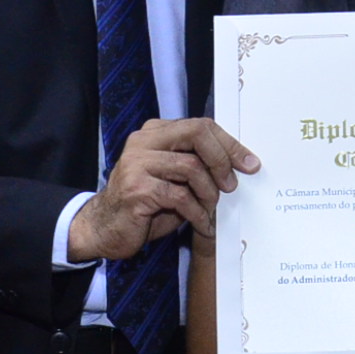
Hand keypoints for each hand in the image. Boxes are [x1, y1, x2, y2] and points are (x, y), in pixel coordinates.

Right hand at [66, 117, 258, 262]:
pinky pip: (180, 197)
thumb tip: (238, 163)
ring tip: (211, 210)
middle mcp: (143, 142)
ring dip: (209, 193)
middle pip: (196, 134)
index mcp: (154, 133)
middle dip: (222, 160)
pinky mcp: (136, 189)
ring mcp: (137, 164)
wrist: (105, 228)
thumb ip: (196, 164)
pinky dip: (198, 214)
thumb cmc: (145, 205)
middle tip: (231, 186)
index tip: (249, 163)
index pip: (200, 125)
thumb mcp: (173, 179)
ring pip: (192, 168)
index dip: (229, 144)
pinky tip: (201, 224)